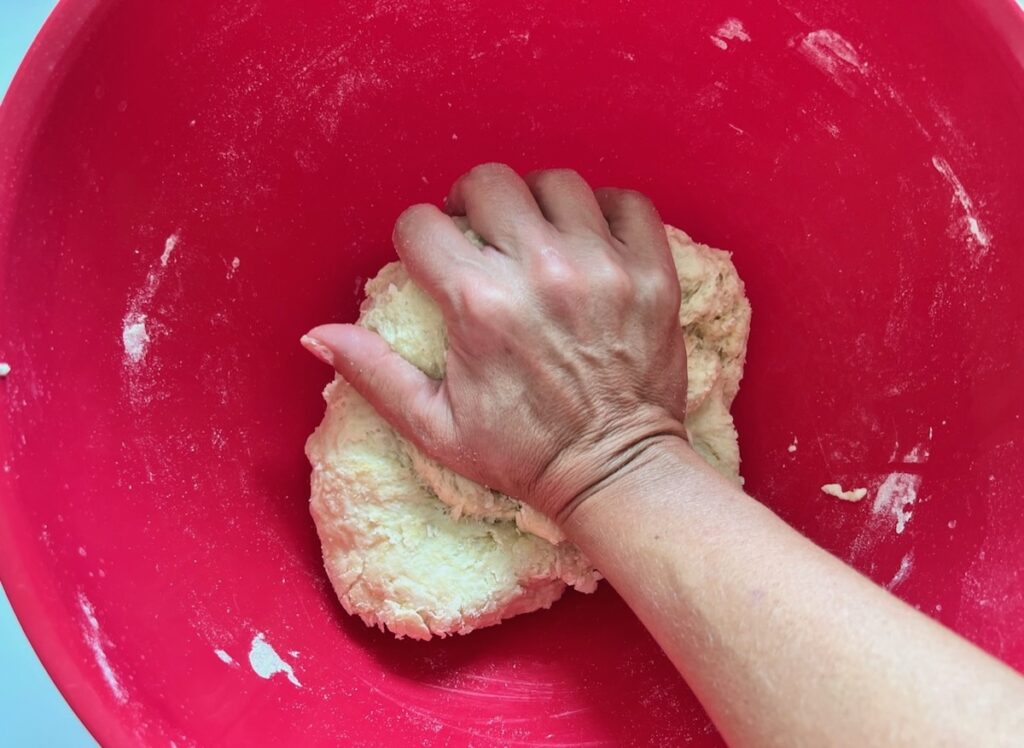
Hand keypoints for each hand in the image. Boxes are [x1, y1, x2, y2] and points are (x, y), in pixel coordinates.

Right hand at [304, 164, 688, 520]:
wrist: (615, 471)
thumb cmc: (522, 454)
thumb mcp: (435, 427)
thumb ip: (373, 373)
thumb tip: (314, 334)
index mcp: (479, 304)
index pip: (422, 226)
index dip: (417, 239)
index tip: (431, 259)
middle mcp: (541, 271)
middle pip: (489, 183)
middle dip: (471, 203)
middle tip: (480, 235)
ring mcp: (603, 266)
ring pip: (557, 183)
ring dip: (536, 202)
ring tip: (535, 235)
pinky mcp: (652, 271)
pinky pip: (628, 202)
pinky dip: (606, 211)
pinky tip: (591, 239)